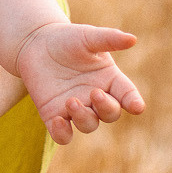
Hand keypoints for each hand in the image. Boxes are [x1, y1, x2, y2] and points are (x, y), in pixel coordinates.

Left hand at [15, 22, 143, 145]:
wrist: (35, 43)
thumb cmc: (66, 39)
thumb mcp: (88, 37)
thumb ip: (109, 39)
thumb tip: (132, 39)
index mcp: (110, 80)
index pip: (127, 95)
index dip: (133, 102)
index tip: (136, 106)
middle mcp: (95, 98)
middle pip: (110, 113)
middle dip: (106, 108)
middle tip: (95, 93)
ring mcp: (76, 109)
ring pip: (88, 125)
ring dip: (84, 118)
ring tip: (71, 101)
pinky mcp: (54, 116)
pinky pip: (63, 135)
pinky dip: (62, 134)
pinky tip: (58, 121)